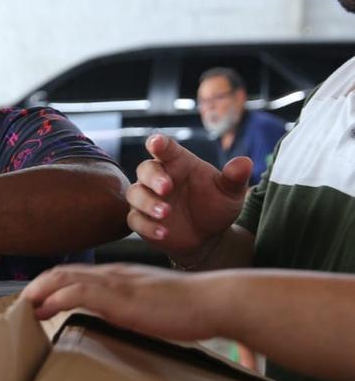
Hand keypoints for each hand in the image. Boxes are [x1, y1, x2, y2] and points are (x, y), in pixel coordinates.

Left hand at [22, 263, 221, 341]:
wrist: (214, 300)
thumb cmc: (189, 308)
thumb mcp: (151, 305)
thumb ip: (131, 307)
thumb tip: (117, 320)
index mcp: (119, 275)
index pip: (75, 274)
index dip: (50, 285)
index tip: (34, 302)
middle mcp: (113, 274)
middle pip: (62, 272)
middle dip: (37, 287)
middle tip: (19, 305)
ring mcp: (116, 283)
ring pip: (64, 278)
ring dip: (39, 292)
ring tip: (23, 307)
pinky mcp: (120, 297)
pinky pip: (79, 291)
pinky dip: (56, 298)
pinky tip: (43, 310)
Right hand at [128, 134, 250, 261]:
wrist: (208, 237)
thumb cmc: (216, 206)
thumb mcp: (230, 192)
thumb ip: (235, 177)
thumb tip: (245, 162)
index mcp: (178, 163)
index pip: (165, 148)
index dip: (158, 143)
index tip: (155, 143)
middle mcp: (159, 178)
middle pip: (145, 169)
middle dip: (153, 177)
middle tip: (167, 188)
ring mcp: (148, 199)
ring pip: (135, 194)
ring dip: (148, 202)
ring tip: (166, 213)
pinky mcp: (141, 220)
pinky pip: (135, 220)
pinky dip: (147, 226)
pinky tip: (163, 233)